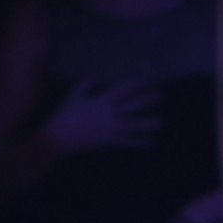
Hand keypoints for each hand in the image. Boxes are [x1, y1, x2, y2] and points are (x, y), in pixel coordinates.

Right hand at [41, 75, 164, 155]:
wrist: (61, 136)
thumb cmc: (66, 114)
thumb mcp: (73, 94)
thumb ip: (86, 84)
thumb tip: (97, 78)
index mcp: (101, 101)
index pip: (121, 90)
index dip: (134, 85)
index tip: (146, 82)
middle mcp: (109, 113)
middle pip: (132, 106)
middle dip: (146, 101)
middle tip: (160, 96)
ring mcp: (111, 128)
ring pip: (133, 125)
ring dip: (148, 124)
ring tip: (161, 122)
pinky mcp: (110, 141)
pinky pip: (127, 142)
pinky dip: (139, 143)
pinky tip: (150, 144)